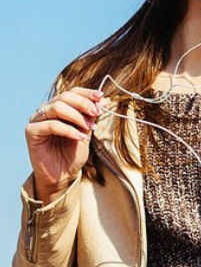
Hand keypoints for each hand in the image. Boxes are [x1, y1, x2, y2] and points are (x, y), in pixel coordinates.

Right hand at [25, 87, 103, 202]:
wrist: (62, 174)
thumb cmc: (73, 152)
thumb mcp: (87, 131)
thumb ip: (92, 116)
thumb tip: (104, 99)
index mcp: (59, 106)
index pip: (72, 92)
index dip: (87, 93)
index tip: (101, 97)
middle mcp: (46, 110)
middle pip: (64, 97)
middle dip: (83, 104)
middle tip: (96, 114)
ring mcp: (37, 119)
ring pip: (57, 107)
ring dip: (77, 116)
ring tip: (89, 128)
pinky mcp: (31, 132)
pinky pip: (51, 125)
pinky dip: (69, 130)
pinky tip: (80, 137)